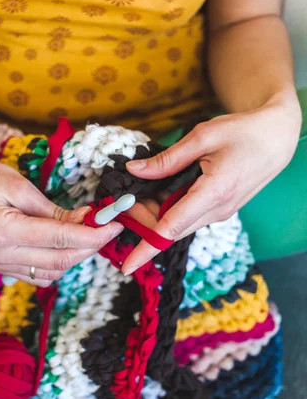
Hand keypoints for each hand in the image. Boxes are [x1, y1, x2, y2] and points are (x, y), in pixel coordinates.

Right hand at [0, 151, 122, 285]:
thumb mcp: (22, 188)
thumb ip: (55, 211)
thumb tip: (89, 222)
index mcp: (1, 231)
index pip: (59, 239)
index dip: (93, 235)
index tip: (115, 225)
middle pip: (60, 261)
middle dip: (91, 246)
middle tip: (110, 228)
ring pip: (54, 272)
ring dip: (78, 255)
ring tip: (91, 232)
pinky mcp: (3, 268)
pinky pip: (41, 275)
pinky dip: (61, 262)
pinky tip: (70, 243)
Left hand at [122, 96, 300, 274]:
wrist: (276, 139)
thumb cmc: (242, 132)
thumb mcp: (202, 137)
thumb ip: (166, 159)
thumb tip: (134, 171)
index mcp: (213, 192)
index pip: (172, 229)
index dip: (146, 249)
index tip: (127, 266)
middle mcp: (217, 210)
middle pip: (169, 229)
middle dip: (141, 221)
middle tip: (122, 202)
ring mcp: (220, 213)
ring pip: (178, 224)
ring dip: (154, 214)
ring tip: (139, 192)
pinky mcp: (220, 211)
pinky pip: (188, 217)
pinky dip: (169, 208)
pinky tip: (159, 191)